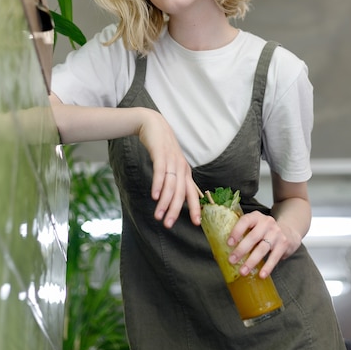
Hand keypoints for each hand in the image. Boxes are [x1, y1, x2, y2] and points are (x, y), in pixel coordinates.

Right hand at [136, 108, 200, 228]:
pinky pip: (160, 172)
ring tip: (158, 216)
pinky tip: (154, 196)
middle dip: (175, 210)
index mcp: (185, 171)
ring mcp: (171, 160)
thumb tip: (174, 197)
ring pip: (170, 186)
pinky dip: (158, 185)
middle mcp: (181, 167)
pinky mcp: (160, 154)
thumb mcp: (171, 163)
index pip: (192, 193)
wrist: (154, 124)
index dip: (195, 208)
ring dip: (164, 202)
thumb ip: (174, 179)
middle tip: (168, 224)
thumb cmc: (162, 147)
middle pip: (181, 193)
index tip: (197, 223)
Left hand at [226, 211, 294, 278]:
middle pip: (253, 237)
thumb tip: (222, 250)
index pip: (245, 221)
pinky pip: (274, 257)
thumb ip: (243, 233)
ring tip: (243, 271)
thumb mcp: (255, 226)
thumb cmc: (264, 231)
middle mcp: (267, 223)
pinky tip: (261, 275)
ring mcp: (276, 233)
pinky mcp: (283, 244)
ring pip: (262, 249)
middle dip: (241, 250)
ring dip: (251, 261)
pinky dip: (267, 267)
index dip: (236, 231)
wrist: (288, 231)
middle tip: (231, 260)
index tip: (228, 243)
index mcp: (256, 217)